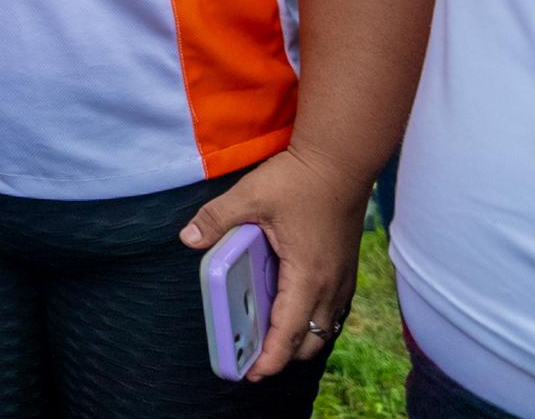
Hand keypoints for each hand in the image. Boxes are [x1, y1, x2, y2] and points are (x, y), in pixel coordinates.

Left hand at [180, 147, 370, 380]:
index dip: (271, 359)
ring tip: (270, 337)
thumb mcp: (251, 196)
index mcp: (308, 276)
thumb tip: (188, 238)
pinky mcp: (347, 267)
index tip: (252, 374)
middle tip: (254, 358)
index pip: (290, 333)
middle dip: (284, 355)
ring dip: (300, 337)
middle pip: (311, 339)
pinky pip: (332, 308)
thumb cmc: (300, 179)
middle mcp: (331, 285)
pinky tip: (292, 308)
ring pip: (325, 326)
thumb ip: (217, 219)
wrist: (340, 159)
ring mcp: (344, 278)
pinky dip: (313, 318)